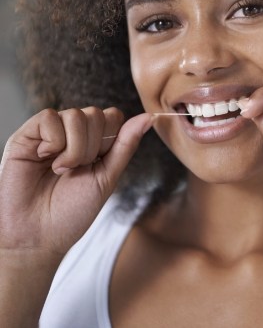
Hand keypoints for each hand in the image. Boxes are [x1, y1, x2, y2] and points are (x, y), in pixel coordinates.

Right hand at [0, 107, 151, 257]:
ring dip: (75, 148)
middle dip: (93, 147)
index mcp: (93, 142)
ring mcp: (49, 132)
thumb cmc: (72, 211)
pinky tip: (44, 159)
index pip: (113, 116)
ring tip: (61, 170)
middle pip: (96, 114)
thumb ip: (126, 144)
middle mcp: (71, 133)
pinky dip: (53, 141)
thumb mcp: (107, 177)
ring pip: (75, 115)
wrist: (38, 236)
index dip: (111, 139)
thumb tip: (149, 117)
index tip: (97, 164)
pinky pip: (49, 117)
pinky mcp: (26, 135)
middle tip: (77, 170)